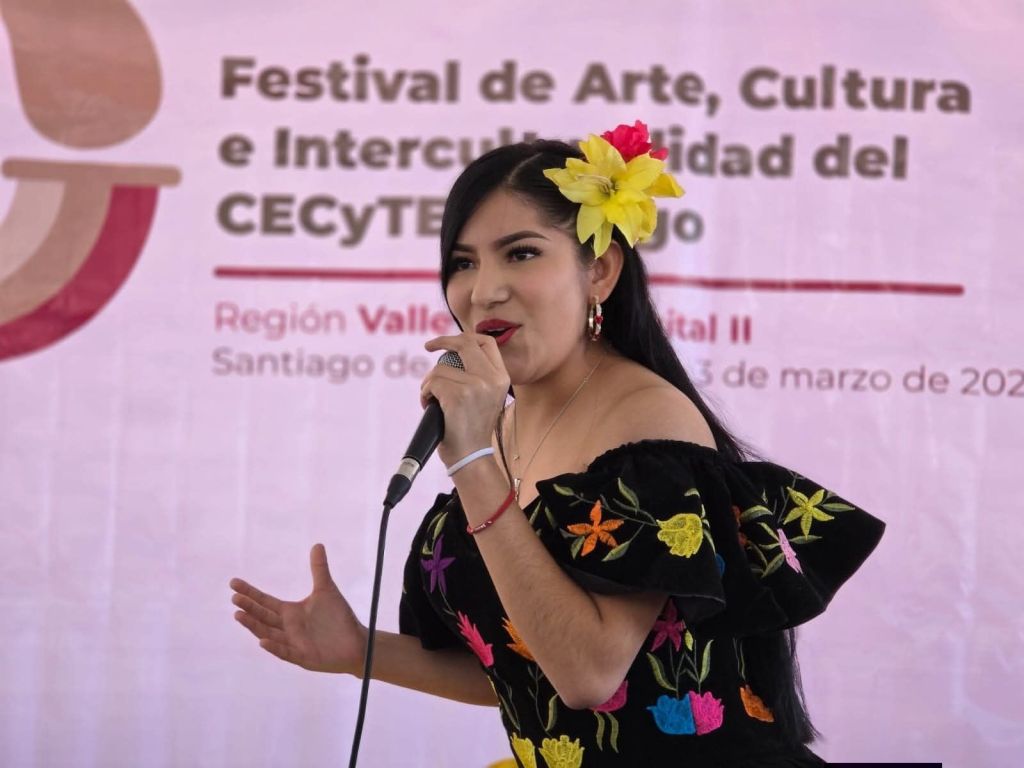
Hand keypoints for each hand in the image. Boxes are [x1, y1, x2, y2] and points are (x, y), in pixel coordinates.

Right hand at [230, 544, 365, 674]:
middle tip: (234, 597)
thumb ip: (319, 569)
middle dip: (249, 608)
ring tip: (238, 615)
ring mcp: (293, 644)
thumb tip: (317, 544)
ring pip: (269, 634)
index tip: (233, 583)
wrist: (356, 643)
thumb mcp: (326, 590)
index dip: (250, 593)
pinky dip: (274, 647)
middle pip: (263, 617)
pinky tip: (262, 641)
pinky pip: (285, 652)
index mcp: (290, 612)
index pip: (265, 601)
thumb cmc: (339, 618)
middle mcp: (288, 628)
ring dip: (254, 626)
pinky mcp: (303, 657)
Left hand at [422, 333, 509, 463]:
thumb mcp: (486, 397)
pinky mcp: (457, 396)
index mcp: (502, 378)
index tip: (449, 341)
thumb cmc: (472, 428)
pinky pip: (432, 383)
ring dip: (429, 382)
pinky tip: (431, 406)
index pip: (487, 343)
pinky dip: (425, 394)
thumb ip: (478, 374)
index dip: (466, 336)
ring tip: (432, 399)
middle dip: (442, 341)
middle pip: (465, 343)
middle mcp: (492, 379)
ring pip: (441, 368)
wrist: (471, 456)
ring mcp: (475, 386)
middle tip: (428, 346)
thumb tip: (454, 350)